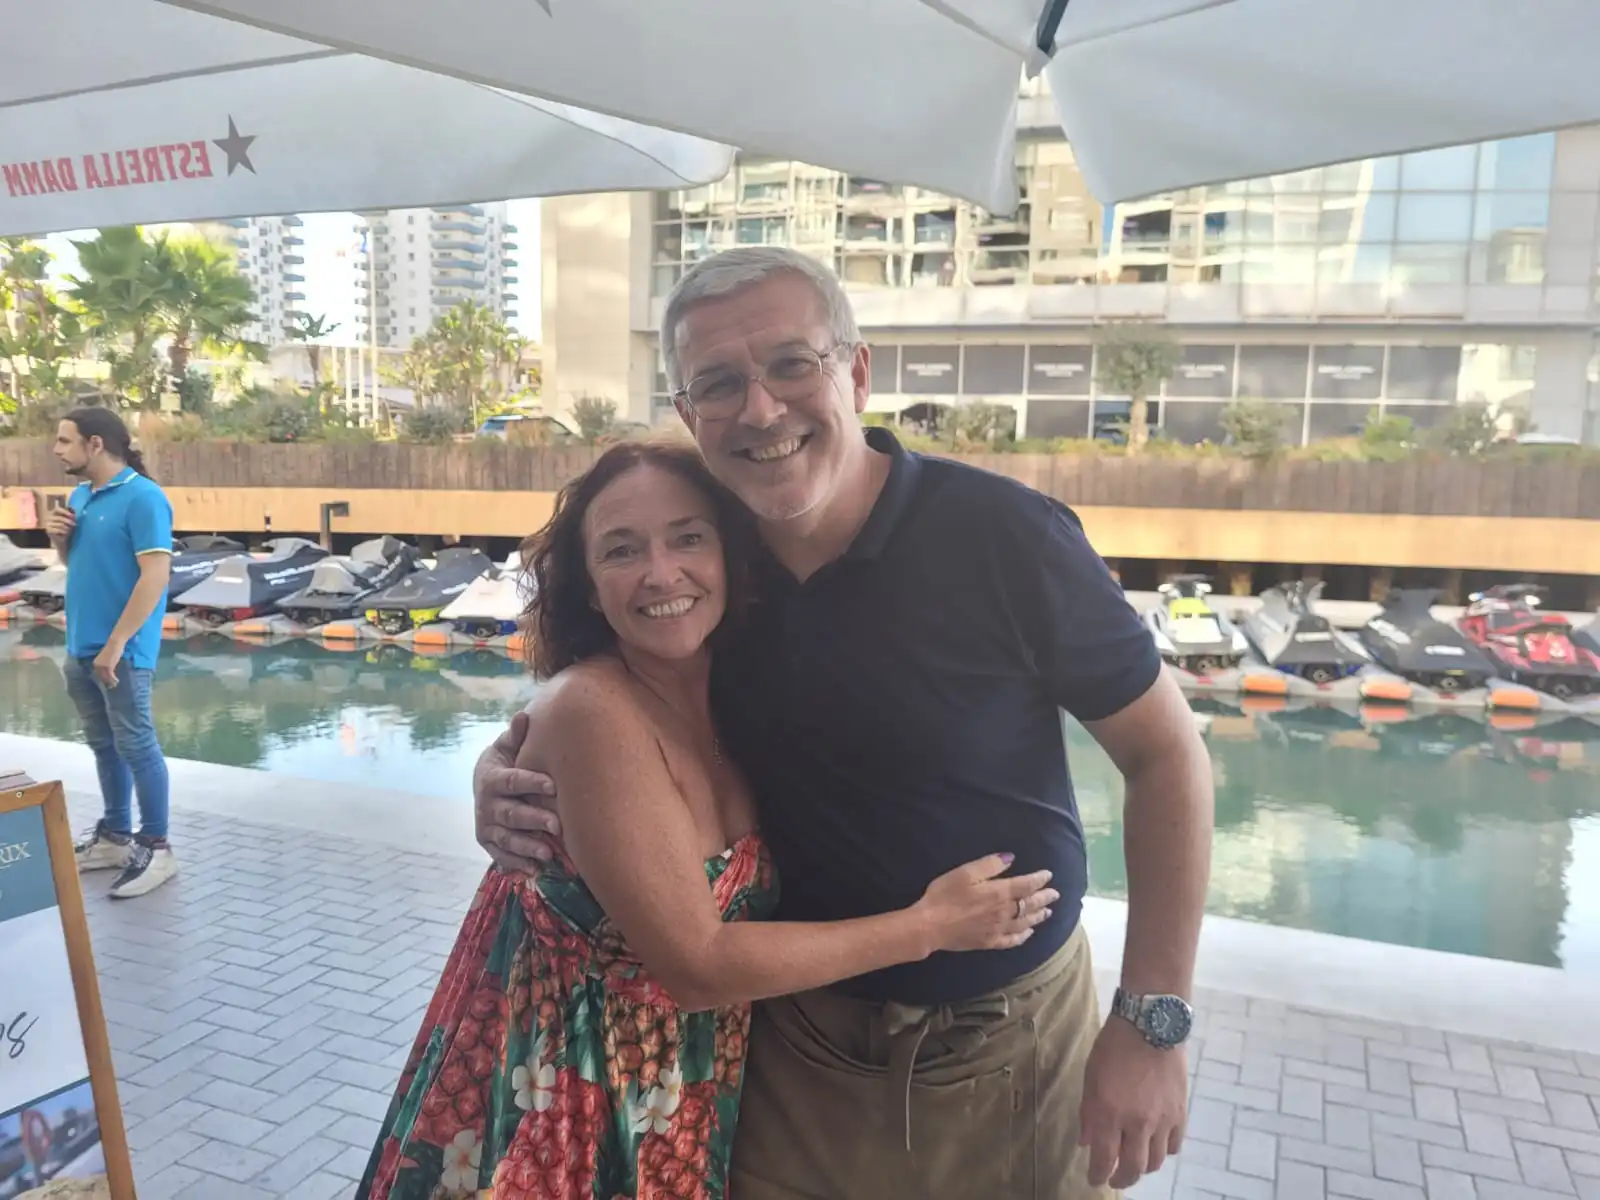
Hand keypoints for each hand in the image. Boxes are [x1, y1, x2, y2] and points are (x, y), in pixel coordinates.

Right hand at [45, 506, 75, 543]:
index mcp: (54, 513)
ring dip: (67, 528)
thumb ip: (71, 515)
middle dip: (69, 521)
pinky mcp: (48, 530)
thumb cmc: (66, 528)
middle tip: (74, 524)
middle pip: (60, 518)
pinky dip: (64, 532)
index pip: (57, 509)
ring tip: (70, 530)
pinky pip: (58, 530)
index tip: (73, 516)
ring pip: (60, 524)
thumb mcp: (70, 521)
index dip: (65, 512)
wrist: (61, 539)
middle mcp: (49, 517)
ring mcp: (47, 524)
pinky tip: (66, 533)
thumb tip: (74, 509)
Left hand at [93, 641, 123, 688]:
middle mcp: (97, 665)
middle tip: (111, 686)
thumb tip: (109, 669)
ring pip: (106, 676)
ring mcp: (103, 666)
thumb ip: (106, 663)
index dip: (103, 678)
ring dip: (110, 681)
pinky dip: (113, 679)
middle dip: (106, 681)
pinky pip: (110, 675)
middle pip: (102, 676)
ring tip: (114, 684)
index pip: (98, 673)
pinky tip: (116, 681)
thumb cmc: (112, 648)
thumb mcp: (107, 657)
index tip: (107, 682)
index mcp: (96, 663)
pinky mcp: (109, 666)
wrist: (115, 643)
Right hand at [475, 710, 562, 873]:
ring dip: (527, 847)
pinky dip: (517, 864)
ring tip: (548, 854)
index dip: (532, 782)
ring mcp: (486, 826)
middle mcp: (486, 805)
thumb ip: (516, 736)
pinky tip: (535, 871)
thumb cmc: (506, 761)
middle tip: (558, 825)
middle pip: (511, 814)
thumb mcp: (507, 747)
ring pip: (507, 839)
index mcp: (492, 778)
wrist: (483, 784)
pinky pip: (502, 857)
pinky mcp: (489, 844)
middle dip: (534, 820)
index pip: (513, 781)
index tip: (554, 785)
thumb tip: (524, 715)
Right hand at [912, 855, 1056, 953]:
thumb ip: (990, 865)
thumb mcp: (965, 872)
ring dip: (1038, 917)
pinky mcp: (990, 942)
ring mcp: (998, 929)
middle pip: (1030, 905)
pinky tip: (1028, 934)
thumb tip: (1011, 858)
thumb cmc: (945, 895)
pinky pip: (1012, 940)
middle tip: (1055, 895)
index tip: (1048, 875)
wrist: (930, 926)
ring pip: (1025, 923)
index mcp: (999, 893)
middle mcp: (1004, 912)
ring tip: (1047, 912)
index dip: (1039, 879)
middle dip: (1044, 898)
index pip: (1026, 885)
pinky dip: (1024, 936)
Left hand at [1079, 1013, 1188, 1188]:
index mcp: (1110, 1113)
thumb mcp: (1091, 1077)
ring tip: (1135, 1162)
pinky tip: (1155, 1145)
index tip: (1095, 1180)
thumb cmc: (1114, 1047)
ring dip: (1143, 1167)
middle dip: (1122, 1179)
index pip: (1104, 1160)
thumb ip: (1088, 1113)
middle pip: (1133, 1168)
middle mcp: (1138, 1123)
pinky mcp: (1180, 1113)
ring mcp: (1162, 1120)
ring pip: (1155, 1161)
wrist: (1151, 1024)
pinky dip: (1163, 1151)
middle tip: (1115, 1179)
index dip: (1098, 1176)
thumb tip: (1087, 1142)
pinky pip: (1174, 1145)